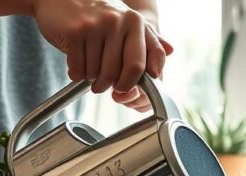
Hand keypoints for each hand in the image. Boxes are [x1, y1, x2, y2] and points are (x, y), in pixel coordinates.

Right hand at [32, 0, 173, 111]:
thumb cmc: (94, 16)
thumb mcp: (126, 22)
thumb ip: (148, 39)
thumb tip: (171, 51)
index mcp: (135, 22)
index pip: (141, 65)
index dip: (132, 84)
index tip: (123, 89)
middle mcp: (118, 21)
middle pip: (117, 74)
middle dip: (108, 86)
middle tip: (102, 85)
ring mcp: (95, 25)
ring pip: (97, 74)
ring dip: (91, 80)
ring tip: (88, 68)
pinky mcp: (74, 31)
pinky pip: (78, 70)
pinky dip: (76, 74)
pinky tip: (76, 63)